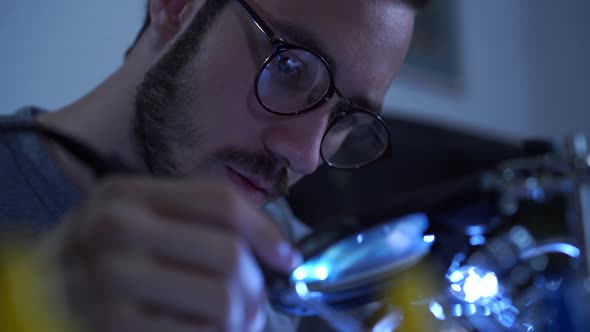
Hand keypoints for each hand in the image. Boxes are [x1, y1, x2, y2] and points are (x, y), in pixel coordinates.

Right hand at [37, 176, 300, 331]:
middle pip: (228, 254)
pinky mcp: (114, 325)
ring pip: (223, 297)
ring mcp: (113, 278)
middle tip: (256, 303)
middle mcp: (118, 229)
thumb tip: (268, 246)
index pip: (220, 202)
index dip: (266, 231)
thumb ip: (188, 222)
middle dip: (256, 285)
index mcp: (128, 195)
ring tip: (238, 322)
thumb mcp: (131, 222)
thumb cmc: (95, 261)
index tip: (285, 257)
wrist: (33, 300)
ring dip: (243, 317)